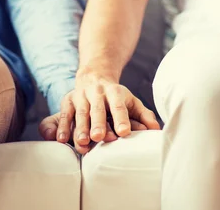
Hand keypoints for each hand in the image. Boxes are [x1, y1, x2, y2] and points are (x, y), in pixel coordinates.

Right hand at [39, 74, 159, 153]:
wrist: (93, 76)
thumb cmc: (116, 96)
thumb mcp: (131, 101)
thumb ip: (143, 115)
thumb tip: (156, 129)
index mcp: (115, 92)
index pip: (119, 106)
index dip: (121, 119)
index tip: (124, 132)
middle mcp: (97, 93)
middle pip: (98, 109)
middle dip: (98, 123)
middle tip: (98, 137)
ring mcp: (81, 96)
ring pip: (80, 113)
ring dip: (80, 128)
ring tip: (82, 143)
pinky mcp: (68, 100)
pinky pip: (64, 114)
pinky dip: (63, 127)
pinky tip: (62, 140)